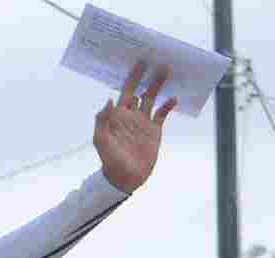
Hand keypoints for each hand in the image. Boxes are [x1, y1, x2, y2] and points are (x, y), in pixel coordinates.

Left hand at [95, 62, 176, 192]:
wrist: (125, 178)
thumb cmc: (109, 159)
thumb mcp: (101, 140)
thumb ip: (102, 119)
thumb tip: (109, 99)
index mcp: (118, 114)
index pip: (126, 90)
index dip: (132, 76)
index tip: (139, 62)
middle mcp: (132, 114)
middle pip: (141, 90)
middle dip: (148, 76)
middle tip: (156, 61)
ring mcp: (143, 122)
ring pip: (152, 99)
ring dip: (158, 86)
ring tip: (167, 72)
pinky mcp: (154, 132)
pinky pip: (162, 115)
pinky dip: (168, 106)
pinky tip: (174, 98)